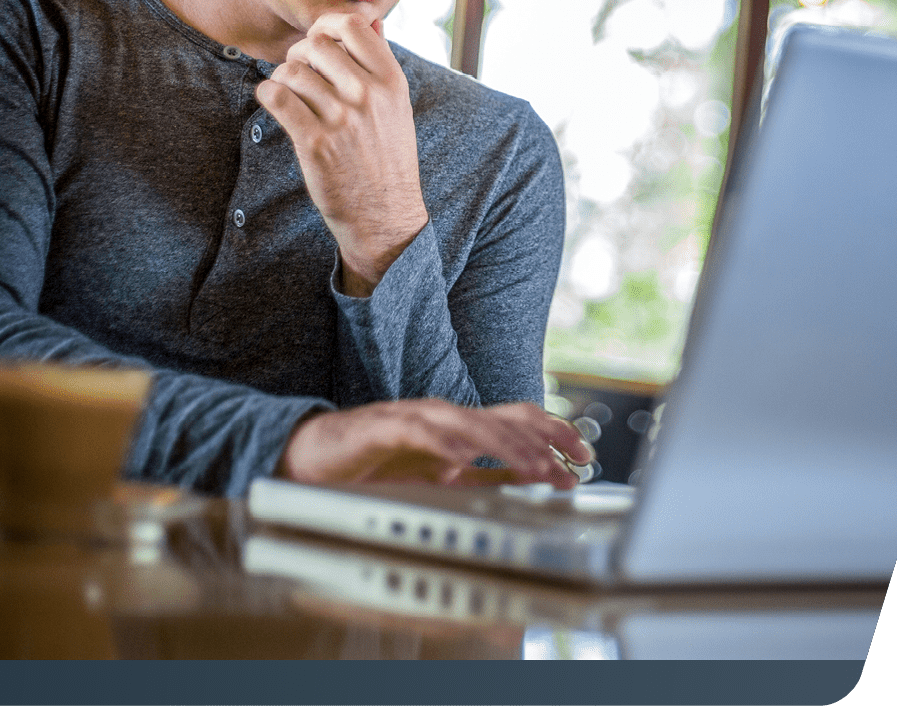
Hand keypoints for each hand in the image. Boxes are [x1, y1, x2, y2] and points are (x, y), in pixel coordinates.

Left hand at [254, 12, 427, 294]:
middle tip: (299, 71)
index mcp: (392, 81)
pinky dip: (267, 93)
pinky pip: (277, 97)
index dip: (326, 24)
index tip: (318, 39)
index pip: (353, 25)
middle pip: (316, 44)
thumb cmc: (386, 157)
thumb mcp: (397, 106)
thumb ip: (382, 61)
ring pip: (292, 70)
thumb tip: (373, 20)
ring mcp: (341, 119)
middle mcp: (368, 95)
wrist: (384, 214)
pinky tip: (272, 100)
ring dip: (282, 76)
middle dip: (299, 53)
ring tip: (288, 91)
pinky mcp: (315, 143)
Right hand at [276, 400, 595, 488]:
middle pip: (503, 417)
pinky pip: (418, 432)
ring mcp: (412, 418)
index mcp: (459, 426)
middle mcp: (442, 415)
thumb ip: (483, 477)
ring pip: (469, 423)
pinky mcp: (381, 426)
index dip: (555, 431)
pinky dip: (444, 444)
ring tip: (535, 468)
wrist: (311, 457)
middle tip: (571, 468)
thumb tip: (531, 479)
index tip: (585, 454)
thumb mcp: (440, 477)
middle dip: (544, 442)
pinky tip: (463, 461)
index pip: (518, 418)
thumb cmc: (372, 465)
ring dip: (507, 447)